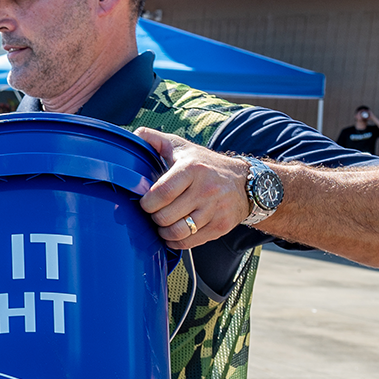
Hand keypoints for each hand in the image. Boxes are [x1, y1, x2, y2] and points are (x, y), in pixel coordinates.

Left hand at [134, 128, 252, 249]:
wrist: (243, 181)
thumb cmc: (204, 164)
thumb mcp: (181, 147)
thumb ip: (155, 139)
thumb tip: (135, 135)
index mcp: (192, 169)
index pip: (161, 193)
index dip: (147, 203)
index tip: (145, 202)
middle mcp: (205, 189)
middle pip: (166, 216)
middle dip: (153, 217)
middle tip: (154, 213)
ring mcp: (214, 210)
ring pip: (177, 232)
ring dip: (163, 232)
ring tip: (162, 224)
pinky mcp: (220, 226)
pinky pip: (190, 242)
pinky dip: (176, 241)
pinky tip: (173, 233)